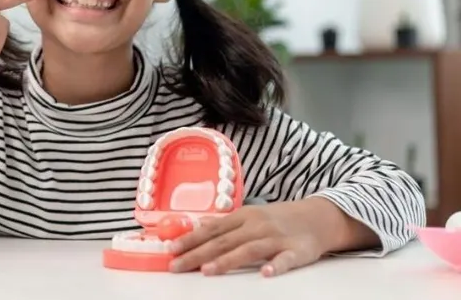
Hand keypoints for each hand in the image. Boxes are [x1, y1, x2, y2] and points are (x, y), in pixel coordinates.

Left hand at [168, 200, 339, 276]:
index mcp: (243, 217)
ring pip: (249, 249)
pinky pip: (286, 259)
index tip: (171, 249)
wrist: (318, 216)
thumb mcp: (249, 216)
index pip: (212, 229)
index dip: (190, 239)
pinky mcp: (297, 250)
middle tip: (178, 265)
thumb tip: (198, 226)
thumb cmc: (279, 219)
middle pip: (224, 241)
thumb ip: (225, 224)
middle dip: (198, 254)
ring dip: (227, 260)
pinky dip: (276, 265)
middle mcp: (257, 225)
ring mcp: (276, 238)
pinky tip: (265, 273)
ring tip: (208, 271)